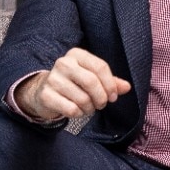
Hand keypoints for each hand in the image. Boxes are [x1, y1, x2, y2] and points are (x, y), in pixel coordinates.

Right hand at [13, 48, 130, 120]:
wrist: (42, 92)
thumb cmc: (73, 83)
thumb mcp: (91, 77)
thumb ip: (110, 81)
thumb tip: (127, 87)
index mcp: (77, 54)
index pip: (100, 66)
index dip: (110, 84)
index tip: (113, 97)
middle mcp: (63, 63)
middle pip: (91, 82)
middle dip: (101, 98)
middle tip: (101, 105)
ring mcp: (52, 78)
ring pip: (82, 98)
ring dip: (90, 108)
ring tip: (88, 108)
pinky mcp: (46, 95)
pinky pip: (71, 109)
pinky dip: (78, 114)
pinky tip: (77, 111)